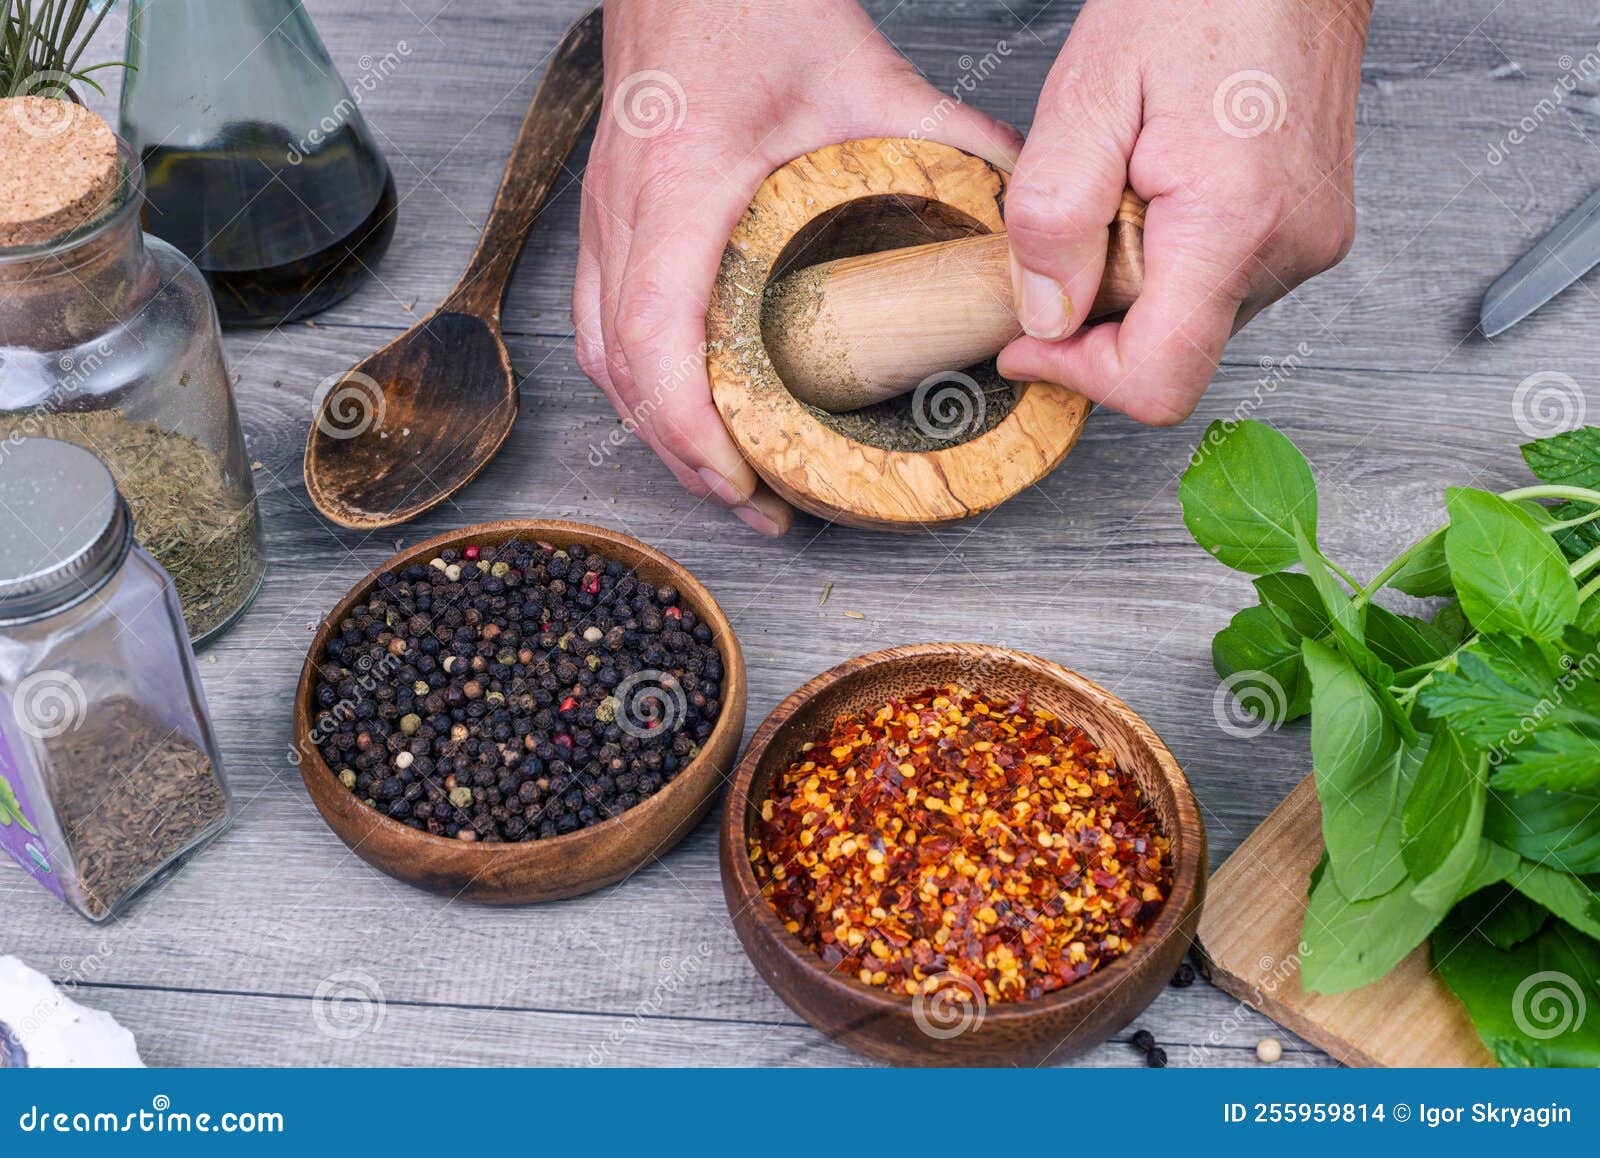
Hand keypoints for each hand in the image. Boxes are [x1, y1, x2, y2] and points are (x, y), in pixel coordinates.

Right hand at [575, 0, 1022, 533]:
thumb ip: (947, 144)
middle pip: (621, 373)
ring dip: (656, 428)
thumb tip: (1013, 218)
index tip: (740, 482)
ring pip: (599, 357)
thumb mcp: (863, 75)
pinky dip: (636, 382)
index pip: (656, 338)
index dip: (689, 428)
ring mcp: (602, 216)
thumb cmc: (743, 4)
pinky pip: (596, 323)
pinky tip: (682, 405)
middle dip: (684, 456)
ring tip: (724, 474)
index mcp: (681, 188)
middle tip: (757, 506)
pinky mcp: (605, 215)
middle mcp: (623, 212)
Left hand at [997, 0, 1370, 424]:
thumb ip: (1053, 215)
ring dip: (1135, 279)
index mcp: (1235, 223)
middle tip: (1075, 225)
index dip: (1077, 376)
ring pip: (1192, 320)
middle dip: (1100, 312)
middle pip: (1169, 353)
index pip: (1158, 381)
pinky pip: (1220, 281)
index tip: (1027, 342)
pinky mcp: (1310, 228)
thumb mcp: (1087, 95)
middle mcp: (1290, 247)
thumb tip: (1044, 316)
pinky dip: (1171, 256)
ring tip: (1128, 185)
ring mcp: (1308, 241)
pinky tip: (1162, 185)